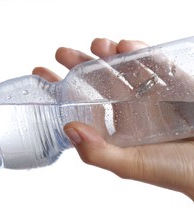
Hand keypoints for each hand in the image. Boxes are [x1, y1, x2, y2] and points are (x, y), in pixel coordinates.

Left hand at [33, 38, 193, 200]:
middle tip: (62, 52)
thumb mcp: (131, 165)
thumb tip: (68, 129)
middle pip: (99, 83)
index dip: (61, 90)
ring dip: (109, 55)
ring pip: (125, 70)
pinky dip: (141, 53)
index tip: (42, 74)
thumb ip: (98, 152)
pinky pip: (156, 65)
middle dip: (80, 66)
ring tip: (97, 44)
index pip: (82, 106)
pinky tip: (126, 45)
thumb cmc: (176, 172)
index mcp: (115, 131)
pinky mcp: (175, 85)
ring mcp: (152, 97)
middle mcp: (130, 112)